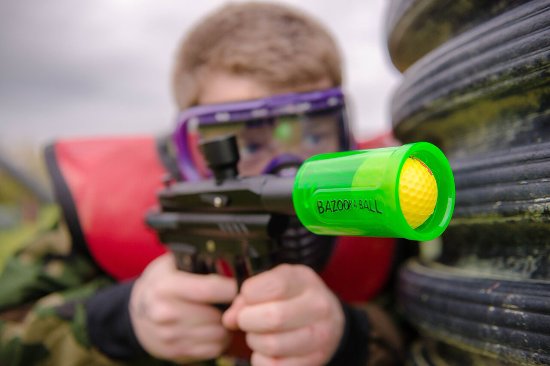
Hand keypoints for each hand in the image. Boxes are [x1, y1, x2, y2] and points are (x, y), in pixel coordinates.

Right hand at [129, 252, 236, 362]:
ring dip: (227, 326)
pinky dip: (219, 340)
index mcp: (166, 287)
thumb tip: (232, 259)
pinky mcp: (176, 352)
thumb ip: (197, 260)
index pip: (210, 289)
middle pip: (218, 316)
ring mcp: (171, 336)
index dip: (232, 287)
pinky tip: (214, 327)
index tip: (242, 285)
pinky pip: (213, 349)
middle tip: (234, 301)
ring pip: (220, 335)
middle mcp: (166, 314)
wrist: (136, 313)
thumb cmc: (161, 283)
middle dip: (231, 308)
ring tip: (223, 313)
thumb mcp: (172, 263)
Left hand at [223, 264, 343, 365]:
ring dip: (254, 341)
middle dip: (248, 320)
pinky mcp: (315, 360)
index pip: (273, 286)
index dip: (249, 294)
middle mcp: (318, 307)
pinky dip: (260, 360)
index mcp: (305, 280)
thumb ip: (248, 296)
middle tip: (245, 320)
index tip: (247, 298)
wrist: (330, 321)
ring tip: (256, 335)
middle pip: (273, 317)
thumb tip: (228, 319)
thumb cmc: (292, 298)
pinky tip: (264, 351)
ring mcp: (320, 336)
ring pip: (273, 345)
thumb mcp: (275, 284)